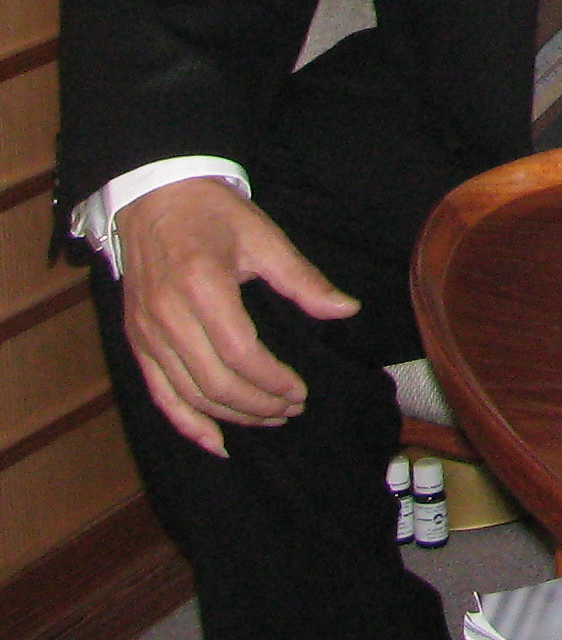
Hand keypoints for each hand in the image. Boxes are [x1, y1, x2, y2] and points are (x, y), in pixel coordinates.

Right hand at [113, 178, 357, 456]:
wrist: (154, 196)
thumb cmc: (214, 214)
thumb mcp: (265, 238)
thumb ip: (303, 280)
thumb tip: (347, 310)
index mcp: (203, 286)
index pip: (240, 353)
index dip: (272, 380)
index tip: (301, 390)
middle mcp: (168, 316)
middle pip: (215, 382)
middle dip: (258, 404)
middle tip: (292, 408)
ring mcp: (146, 333)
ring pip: (189, 395)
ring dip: (231, 416)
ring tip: (268, 418)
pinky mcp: (136, 341)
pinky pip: (158, 395)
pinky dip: (186, 424)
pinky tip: (216, 443)